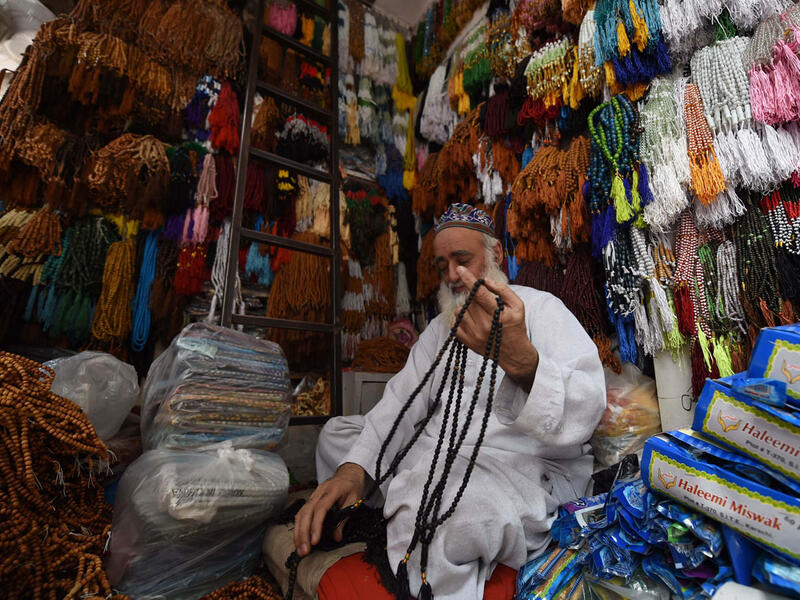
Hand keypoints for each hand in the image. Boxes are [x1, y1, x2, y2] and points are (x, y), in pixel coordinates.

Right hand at [293, 463, 365, 555]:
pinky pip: (301, 513)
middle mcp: (320, 492)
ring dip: (298, 532)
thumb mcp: (354, 501)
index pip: (321, 509)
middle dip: (303, 533)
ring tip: (300, 549)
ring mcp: (313, 495)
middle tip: (304, 550)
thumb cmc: (352, 486)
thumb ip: (344, 518)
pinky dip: (298, 527)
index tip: (315, 540)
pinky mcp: (311, 500)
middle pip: (307, 512)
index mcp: (332, 490)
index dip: (316, 525)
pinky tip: (298, 538)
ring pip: (301, 513)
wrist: (349, 473)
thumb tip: (337, 537)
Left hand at [454, 266, 538, 391]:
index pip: (480, 294)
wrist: (514, 354)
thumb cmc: (516, 326)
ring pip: (460, 310)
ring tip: (480, 313)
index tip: (460, 269)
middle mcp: (484, 326)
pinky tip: (471, 320)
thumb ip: (503, 290)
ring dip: (467, 307)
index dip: (469, 279)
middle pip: (470, 301)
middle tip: (485, 303)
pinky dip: (461, 318)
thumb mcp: (518, 306)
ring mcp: (473, 335)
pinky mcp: (467, 342)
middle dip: (475, 297)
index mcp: (497, 315)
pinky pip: (454, 323)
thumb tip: (485, 280)